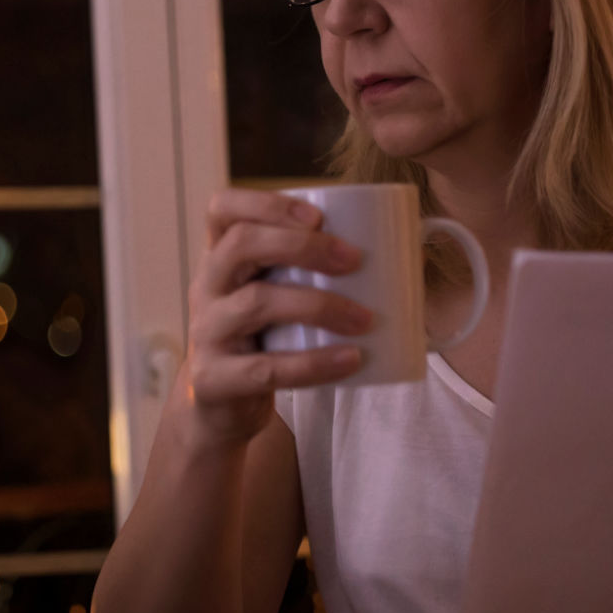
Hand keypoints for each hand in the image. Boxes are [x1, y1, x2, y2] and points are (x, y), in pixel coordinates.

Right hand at [177, 189, 371, 449]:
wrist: (220, 410)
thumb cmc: (262, 340)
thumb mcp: (270, 296)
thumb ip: (308, 271)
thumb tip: (407, 249)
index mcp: (219, 258)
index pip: (223, 208)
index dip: (267, 203)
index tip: (317, 215)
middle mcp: (205, 287)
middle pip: (242, 245)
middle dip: (302, 245)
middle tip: (354, 259)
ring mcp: (206, 333)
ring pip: (257, 303)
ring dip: (319, 305)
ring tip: (365, 318)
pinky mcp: (213, 380)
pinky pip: (266, 369)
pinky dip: (314, 364)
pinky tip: (351, 360)